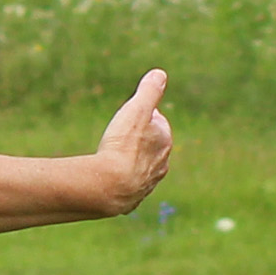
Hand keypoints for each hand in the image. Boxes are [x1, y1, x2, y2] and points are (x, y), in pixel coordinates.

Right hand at [92, 70, 173, 213]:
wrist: (111, 186)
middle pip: (152, 147)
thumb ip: (149, 92)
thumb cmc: (123, 146)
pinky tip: (111, 180)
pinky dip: (122, 181)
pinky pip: (129, 187)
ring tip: (115, 157)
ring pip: (142, 168)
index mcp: (164, 143)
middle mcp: (160, 165)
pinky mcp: (132, 200)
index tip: (134, 115)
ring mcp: (147, 184)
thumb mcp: (136, 111)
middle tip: (123, 135)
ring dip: (131, 162)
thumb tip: (160, 74)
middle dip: (140, 140)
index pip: (159, 124)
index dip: (145, 117)